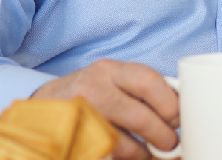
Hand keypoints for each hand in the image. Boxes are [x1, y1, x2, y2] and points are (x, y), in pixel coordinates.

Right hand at [33, 59, 179, 159]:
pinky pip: (105, 154)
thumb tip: (179, 109)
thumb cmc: (89, 92)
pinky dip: (121, 157)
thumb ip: (141, 89)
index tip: (178, 118)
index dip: (170, 103)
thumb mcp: (113, 79)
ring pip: (121, 143)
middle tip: (170, 143)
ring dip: (142, 154)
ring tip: (148, 154)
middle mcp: (93, 89)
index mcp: (110, 70)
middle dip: (161, 135)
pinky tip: (126, 156)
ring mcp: (79, 116)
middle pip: (139, 117)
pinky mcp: (71, 140)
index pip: (149, 82)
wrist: (42, 105)